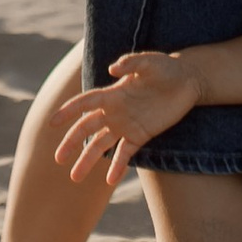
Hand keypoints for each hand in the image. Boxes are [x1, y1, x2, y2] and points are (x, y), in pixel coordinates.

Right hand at [52, 51, 197, 182]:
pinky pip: (125, 153)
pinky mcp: (140, 135)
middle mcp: (115, 111)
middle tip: (58, 158)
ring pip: (101, 145)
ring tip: (75, 177)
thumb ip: (130, 63)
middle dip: (71, 143)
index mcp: (113, 94)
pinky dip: (117, 166)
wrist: (187, 81)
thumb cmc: (166, 67)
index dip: (68, 112)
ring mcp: (126, 125)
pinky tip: (110, 179)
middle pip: (87, 128)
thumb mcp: (149, 61)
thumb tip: (111, 68)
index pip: (85, 103)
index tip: (53, 123)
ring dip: (87, 160)